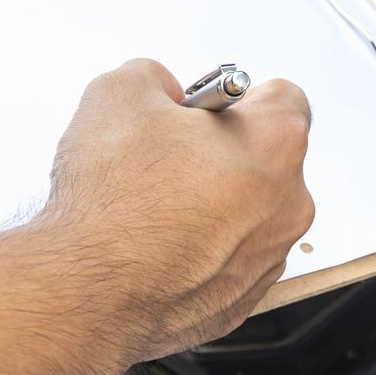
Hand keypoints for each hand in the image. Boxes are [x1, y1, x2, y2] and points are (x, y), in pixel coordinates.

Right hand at [41, 59, 314, 366]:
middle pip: (266, 158)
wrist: (88, 292)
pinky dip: (202, 250)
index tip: (201, 110)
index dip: (232, 97)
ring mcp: (269, 256)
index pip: (282, 96)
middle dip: (222, 152)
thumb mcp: (118, 92)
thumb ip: (154, 77)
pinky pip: (229, 258)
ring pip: (248, 212)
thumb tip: (159, 90)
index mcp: (275, 142)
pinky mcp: (244, 298)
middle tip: (168, 157)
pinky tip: (158, 246)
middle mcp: (287, 203)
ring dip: (213, 204)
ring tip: (155, 207)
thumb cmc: (112, 205)